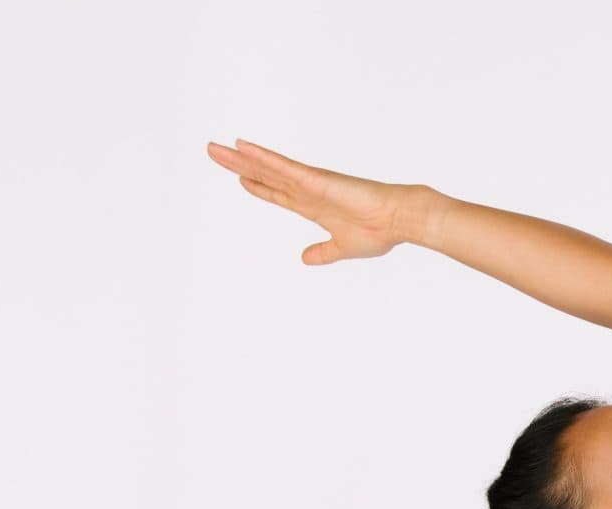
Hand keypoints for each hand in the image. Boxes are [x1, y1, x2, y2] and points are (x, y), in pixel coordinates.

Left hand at [204, 138, 422, 263]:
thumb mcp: (342, 247)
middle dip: (238, 165)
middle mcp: (307, 191)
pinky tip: (242, 147)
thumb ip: (323, 252)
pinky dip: (261, 157)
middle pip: (265, 175)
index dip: (258, 187)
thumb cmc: (379, 232)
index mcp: (314, 207)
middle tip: (213, 152)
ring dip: (240, 157)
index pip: (278, 193)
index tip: (240, 178)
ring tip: (214, 148)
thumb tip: (305, 259)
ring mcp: (309, 182)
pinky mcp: (315, 179)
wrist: (399, 220)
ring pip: (267, 167)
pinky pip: (282, 166)